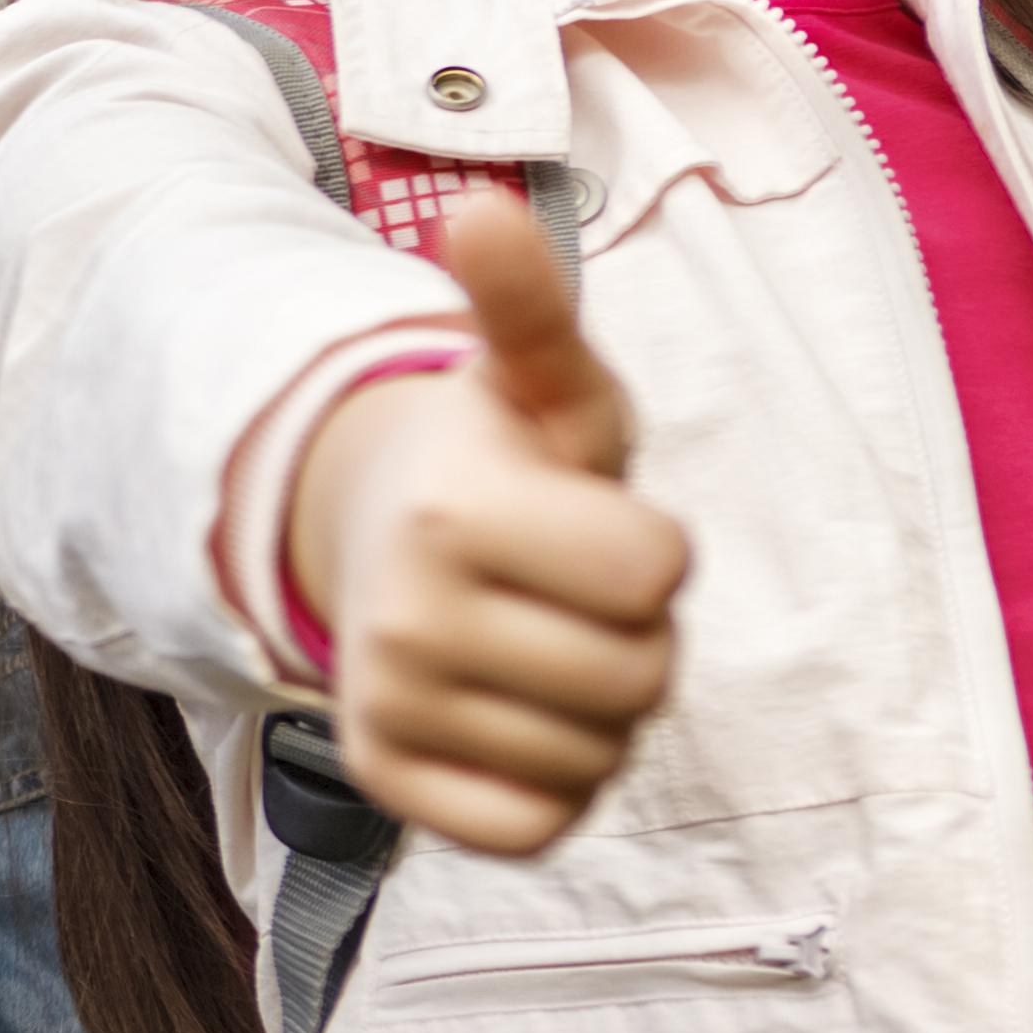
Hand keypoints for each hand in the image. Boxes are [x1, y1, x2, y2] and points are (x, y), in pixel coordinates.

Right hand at [289, 196, 685, 857]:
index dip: (652, 550)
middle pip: (642, 677)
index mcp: (453, 513)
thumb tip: (480, 209)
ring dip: (598, 711)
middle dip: (633, 636)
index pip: (658, 571)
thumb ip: (532, 309)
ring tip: (539, 649)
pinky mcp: (389, 782)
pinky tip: (517, 719)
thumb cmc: (502, 465)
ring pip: (598, 754)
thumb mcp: (542, 386)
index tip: (587, 521)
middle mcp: (407, 619)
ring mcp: (392, 707)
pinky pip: (537, 823)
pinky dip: (553, 784)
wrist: (375, 544)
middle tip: (567, 595)